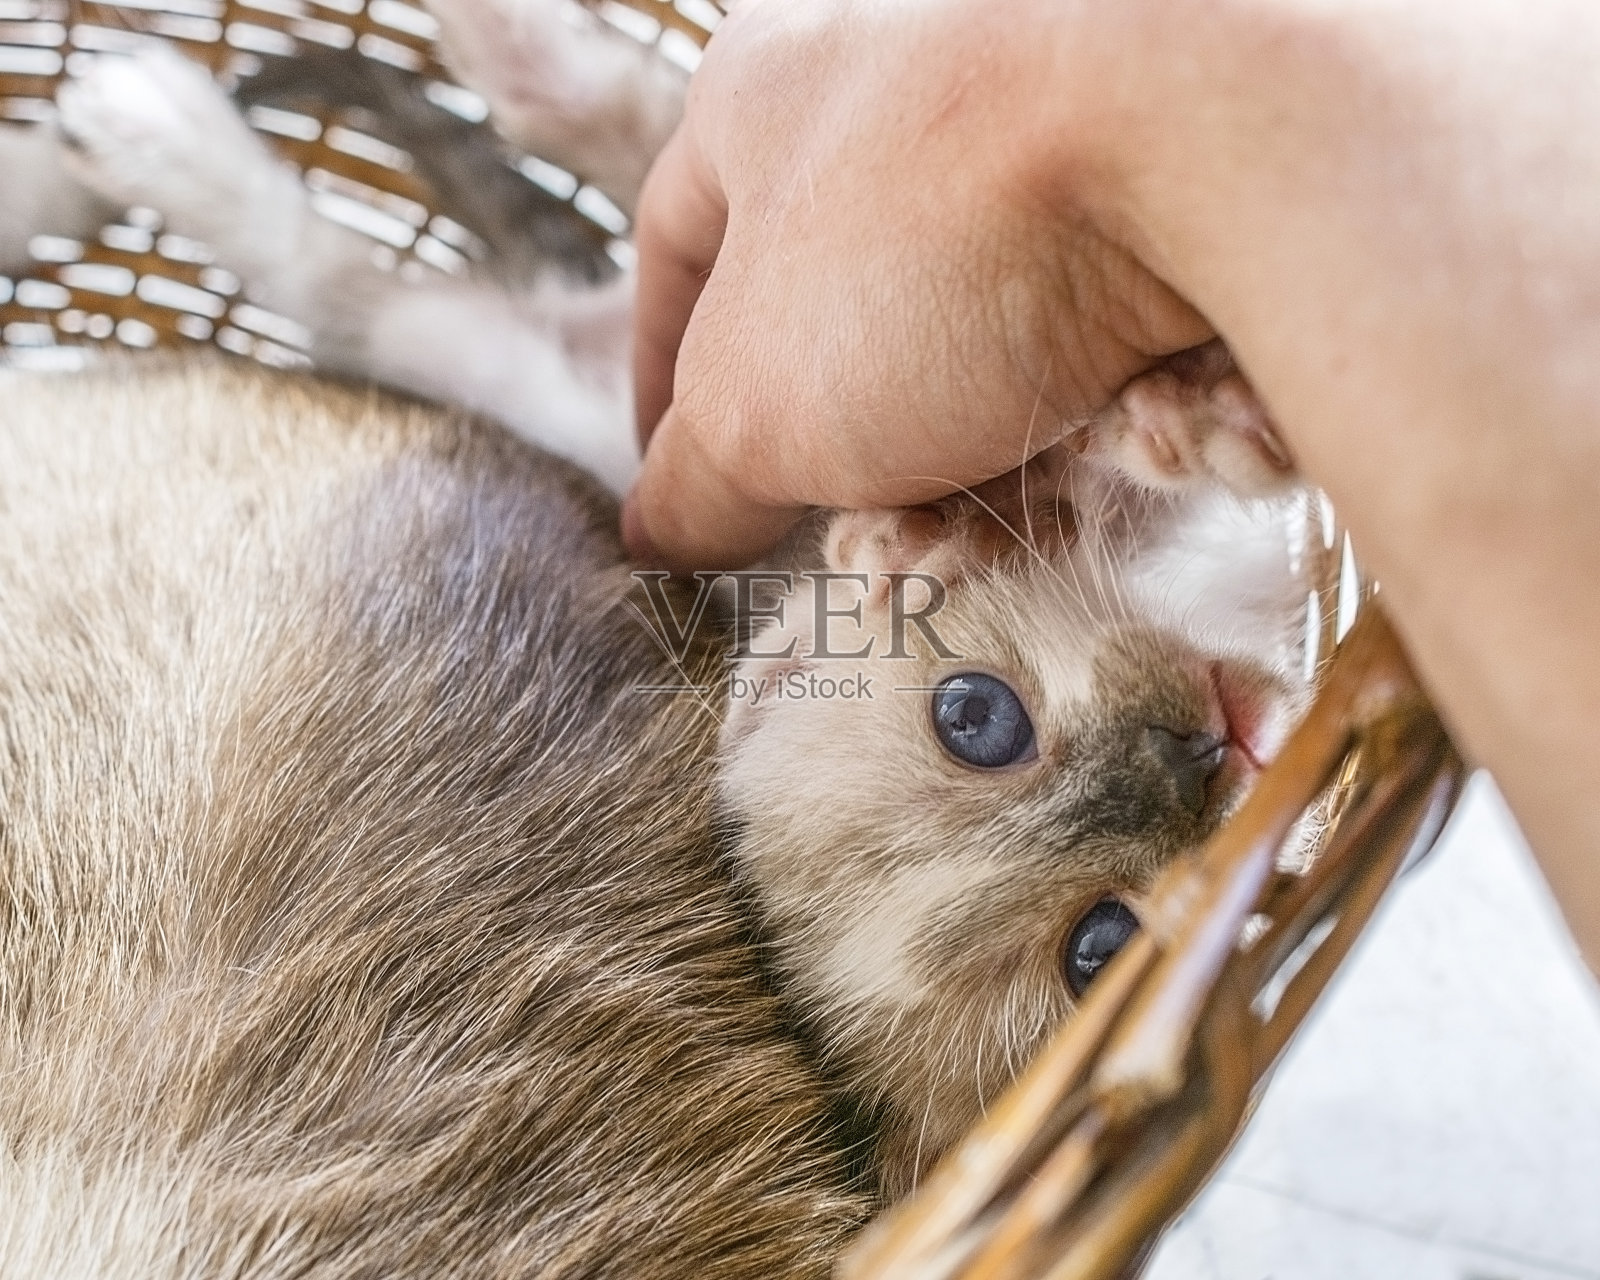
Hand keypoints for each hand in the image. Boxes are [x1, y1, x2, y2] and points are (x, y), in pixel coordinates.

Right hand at [624, 0, 1212, 569]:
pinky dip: (1089, 397)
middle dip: (850, 437)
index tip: (689, 480)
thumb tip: (659, 536)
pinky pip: (1101, 304)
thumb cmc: (940, 237)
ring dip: (978, 441)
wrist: (1230, 132)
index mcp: (768, 88)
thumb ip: (697, 478)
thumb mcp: (763, 404)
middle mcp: (906, 67)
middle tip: (858, 529)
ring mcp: (1049, 102)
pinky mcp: (1169, 155)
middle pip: (844, 296)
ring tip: (998, 523)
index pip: (678, 246)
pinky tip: (1101, 458)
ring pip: (982, 318)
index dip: (666, 379)